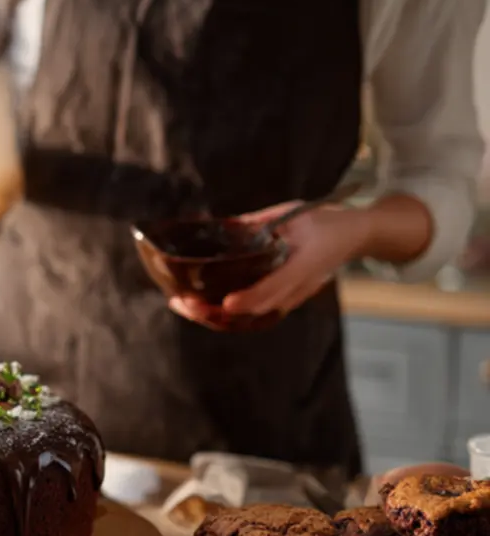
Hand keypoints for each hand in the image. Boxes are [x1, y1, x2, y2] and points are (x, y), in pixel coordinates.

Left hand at [168, 202, 371, 323]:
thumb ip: (259, 223)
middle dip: (215, 312)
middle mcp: (293, 291)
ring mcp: (288, 300)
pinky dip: (225, 316)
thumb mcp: (292, 216)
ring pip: (248, 320)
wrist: (352, 236)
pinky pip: (251, 316)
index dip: (247, 299)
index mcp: (300, 269)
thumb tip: (224, 226)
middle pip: (252, 313)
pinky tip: (201, 308)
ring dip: (214, 317)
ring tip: (184, 306)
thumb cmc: (322, 222)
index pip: (271, 291)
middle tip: (184, 303)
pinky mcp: (282, 301)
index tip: (225, 302)